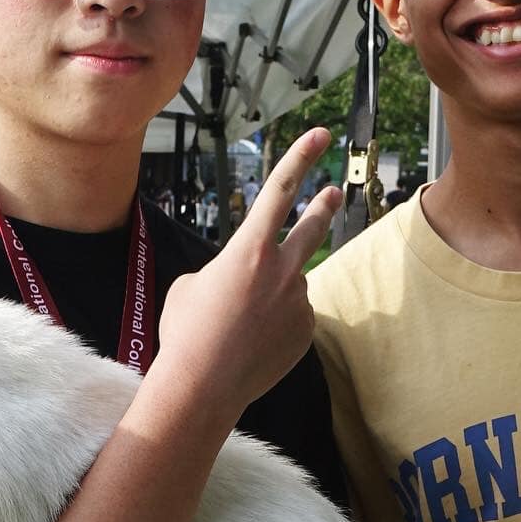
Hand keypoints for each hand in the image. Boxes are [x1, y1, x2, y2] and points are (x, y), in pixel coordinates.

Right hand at [154, 129, 339, 424]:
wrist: (202, 386)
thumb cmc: (186, 331)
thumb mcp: (190, 285)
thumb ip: (222, 271)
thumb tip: (243, 282)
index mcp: (249, 249)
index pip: (280, 190)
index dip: (301, 158)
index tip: (320, 136)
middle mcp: (282, 270)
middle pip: (312, 227)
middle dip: (324, 206)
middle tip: (334, 193)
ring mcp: (299, 302)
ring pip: (291, 284)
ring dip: (271, 294)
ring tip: (240, 323)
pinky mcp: (305, 332)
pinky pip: (293, 317)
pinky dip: (275, 324)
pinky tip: (251, 344)